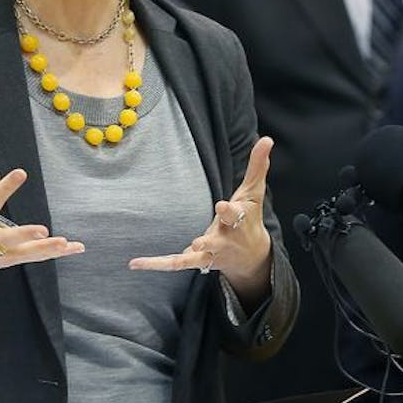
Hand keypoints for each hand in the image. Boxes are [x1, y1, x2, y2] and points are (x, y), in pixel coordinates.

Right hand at [0, 168, 83, 300]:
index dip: (5, 187)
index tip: (20, 173)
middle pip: (9, 238)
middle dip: (25, 235)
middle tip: (42, 231)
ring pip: (27, 252)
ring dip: (48, 248)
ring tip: (67, 244)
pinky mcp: (8, 261)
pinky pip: (33, 256)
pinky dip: (53, 252)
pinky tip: (74, 247)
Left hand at [130, 137, 273, 302]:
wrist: (252, 256)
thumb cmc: (250, 217)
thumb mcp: (254, 192)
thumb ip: (257, 165)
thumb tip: (267, 139)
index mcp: (238, 219)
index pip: (234, 214)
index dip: (228, 211)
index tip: (222, 207)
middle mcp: (225, 238)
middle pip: (217, 240)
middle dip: (209, 242)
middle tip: (199, 242)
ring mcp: (211, 252)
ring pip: (198, 256)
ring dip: (187, 256)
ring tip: (178, 253)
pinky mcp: (198, 260)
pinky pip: (176, 263)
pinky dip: (157, 264)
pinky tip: (135, 263)